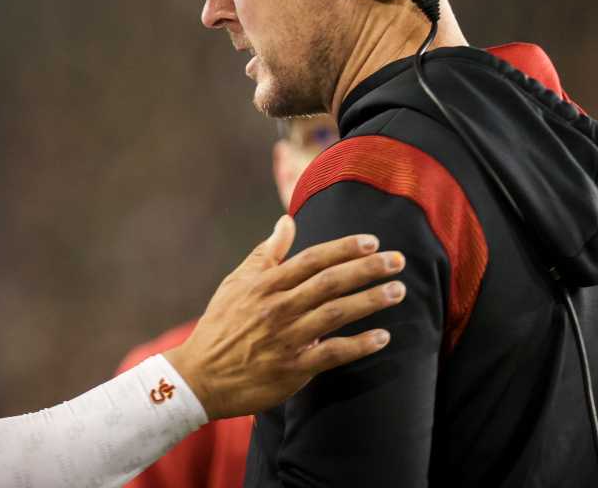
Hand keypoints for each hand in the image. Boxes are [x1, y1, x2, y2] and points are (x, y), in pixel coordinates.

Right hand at [164, 215, 404, 419]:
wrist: (200, 376)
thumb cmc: (221, 325)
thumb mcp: (236, 283)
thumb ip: (266, 253)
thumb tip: (287, 221)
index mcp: (264, 284)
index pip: (311, 259)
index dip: (343, 248)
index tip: (371, 241)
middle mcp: (277, 308)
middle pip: (329, 282)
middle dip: (366, 269)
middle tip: (397, 260)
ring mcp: (286, 338)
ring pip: (336, 313)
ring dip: (370, 300)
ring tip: (397, 290)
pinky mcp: (293, 369)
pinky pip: (332, 354)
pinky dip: (359, 345)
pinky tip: (382, 337)